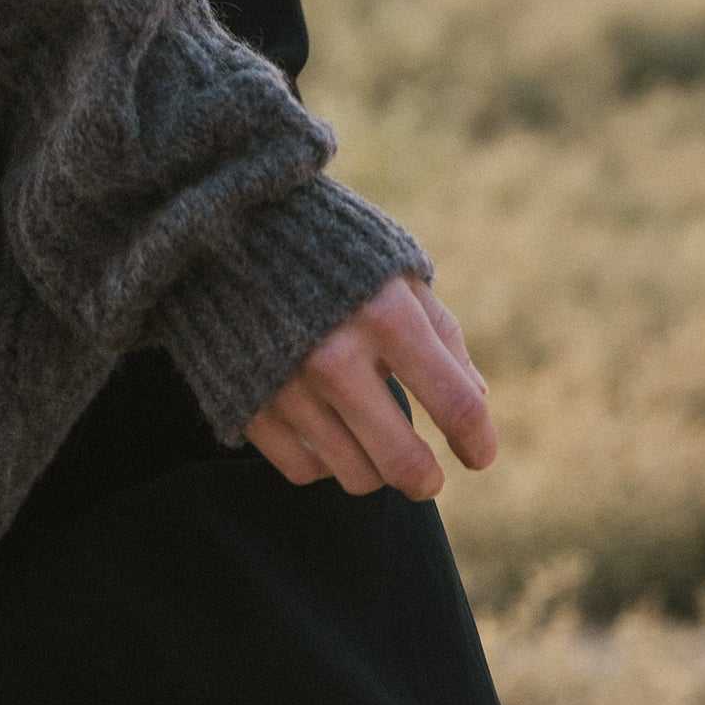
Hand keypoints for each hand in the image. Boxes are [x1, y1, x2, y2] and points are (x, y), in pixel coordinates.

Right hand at [239, 270, 496, 498]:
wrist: (225, 226)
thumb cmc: (331, 248)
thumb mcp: (396, 270)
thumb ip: (441, 333)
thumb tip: (477, 401)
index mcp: (386, 314)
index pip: (456, 405)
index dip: (479, 441)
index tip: (479, 455)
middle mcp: (335, 357)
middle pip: (403, 463)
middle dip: (427, 479)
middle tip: (429, 476)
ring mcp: (287, 385)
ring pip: (355, 476)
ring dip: (374, 469)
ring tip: (372, 442)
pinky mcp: (247, 403)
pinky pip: (303, 470)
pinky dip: (322, 461)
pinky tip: (325, 432)